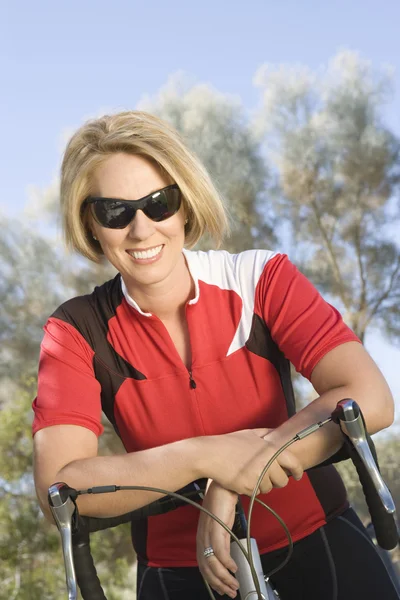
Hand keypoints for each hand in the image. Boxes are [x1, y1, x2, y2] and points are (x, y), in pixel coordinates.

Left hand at [197, 481, 238, 598]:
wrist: (221, 484)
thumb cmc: (221, 503)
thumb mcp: (220, 524)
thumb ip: (220, 538)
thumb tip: (227, 554)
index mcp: (201, 538)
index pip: (203, 565)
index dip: (212, 580)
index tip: (222, 589)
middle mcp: (202, 538)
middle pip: (207, 568)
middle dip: (219, 584)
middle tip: (231, 592)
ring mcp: (208, 534)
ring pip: (213, 563)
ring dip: (224, 577)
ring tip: (234, 585)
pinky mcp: (216, 528)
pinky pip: (220, 551)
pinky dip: (227, 562)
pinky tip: (234, 568)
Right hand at [204, 429, 303, 495]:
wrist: (211, 454)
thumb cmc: (229, 443)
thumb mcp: (250, 434)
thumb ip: (266, 434)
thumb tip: (277, 433)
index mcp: (271, 449)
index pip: (293, 463)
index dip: (298, 471)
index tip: (297, 476)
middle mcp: (268, 463)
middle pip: (282, 481)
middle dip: (275, 481)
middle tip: (264, 475)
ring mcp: (259, 476)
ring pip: (268, 488)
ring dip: (261, 485)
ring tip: (248, 473)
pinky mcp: (250, 487)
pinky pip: (256, 493)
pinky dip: (250, 488)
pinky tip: (241, 478)